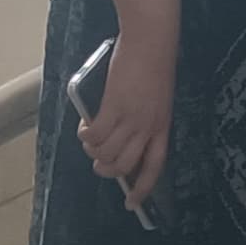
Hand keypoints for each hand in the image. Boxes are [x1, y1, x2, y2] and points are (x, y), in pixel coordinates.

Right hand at [79, 34, 177, 212]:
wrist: (152, 41)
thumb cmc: (155, 63)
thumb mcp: (157, 98)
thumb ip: (144, 117)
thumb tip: (122, 132)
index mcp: (162, 126)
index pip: (154, 166)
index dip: (142, 189)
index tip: (132, 203)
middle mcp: (148, 128)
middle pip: (124, 166)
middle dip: (107, 170)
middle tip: (97, 161)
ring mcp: (132, 119)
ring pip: (107, 154)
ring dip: (93, 152)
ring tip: (88, 141)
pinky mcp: (114, 107)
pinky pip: (95, 134)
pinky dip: (85, 135)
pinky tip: (83, 127)